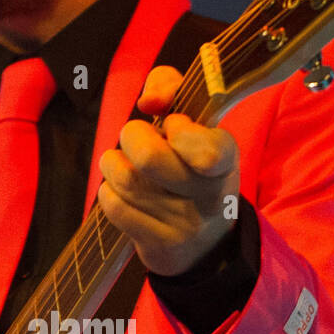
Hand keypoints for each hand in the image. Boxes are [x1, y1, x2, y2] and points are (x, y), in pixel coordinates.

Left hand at [97, 66, 240, 276]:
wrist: (205, 242)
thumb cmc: (192, 168)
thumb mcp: (196, 125)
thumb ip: (172, 88)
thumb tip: (150, 100)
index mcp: (225, 158)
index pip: (206, 148)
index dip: (178, 128)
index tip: (173, 125)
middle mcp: (209, 194)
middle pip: (148, 158)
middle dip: (131, 137)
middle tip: (135, 139)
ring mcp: (184, 224)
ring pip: (126, 180)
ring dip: (113, 164)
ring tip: (120, 163)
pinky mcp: (159, 245)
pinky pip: (115, 208)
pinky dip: (108, 193)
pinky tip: (118, 190)